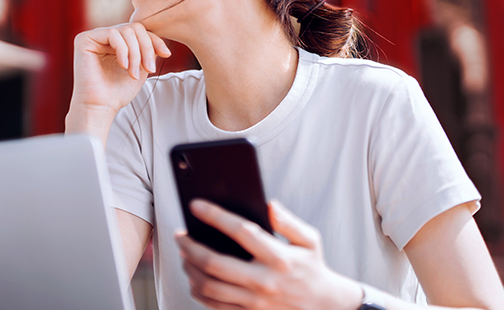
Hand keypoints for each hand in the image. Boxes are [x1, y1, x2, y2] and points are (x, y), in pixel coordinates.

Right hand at [70, 22, 170, 114]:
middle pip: (135, 28)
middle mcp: (105, 36)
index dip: (155, 41)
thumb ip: (148, 51)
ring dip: (136, 54)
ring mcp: (94, 36)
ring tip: (134, 74)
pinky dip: (123, 50)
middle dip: (146, 48)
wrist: (100, 108)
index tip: (166, 54)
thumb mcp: (141, 67)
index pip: (140, 31)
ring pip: (126, 31)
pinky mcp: (84, 39)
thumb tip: (162, 42)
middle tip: (149, 69)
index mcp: (117, 42)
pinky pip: (112, 34)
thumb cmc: (118, 92)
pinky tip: (123, 66)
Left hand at [176, 199, 362, 309]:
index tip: (197, 205)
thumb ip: (289, 221)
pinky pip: (213, 305)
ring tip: (184, 254)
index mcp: (279, 257)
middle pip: (215, 264)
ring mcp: (253, 301)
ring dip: (189, 269)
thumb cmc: (312, 269)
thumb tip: (269, 205)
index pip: (242, 232)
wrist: (322, 307)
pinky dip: (197, 290)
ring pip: (209, 287)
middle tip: (181, 235)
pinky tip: (194, 276)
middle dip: (191, 247)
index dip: (216, 216)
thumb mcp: (310, 240)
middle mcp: (263, 281)